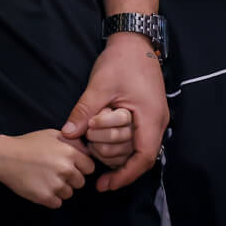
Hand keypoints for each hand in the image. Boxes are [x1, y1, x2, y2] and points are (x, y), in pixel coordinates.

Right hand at [0, 130, 94, 208]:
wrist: (5, 157)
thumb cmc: (28, 144)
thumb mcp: (52, 134)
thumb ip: (72, 141)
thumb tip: (87, 149)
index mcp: (70, 153)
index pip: (90, 168)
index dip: (82, 167)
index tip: (72, 166)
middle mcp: (66, 170)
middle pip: (80, 182)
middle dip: (71, 179)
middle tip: (56, 172)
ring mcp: (55, 185)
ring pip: (69, 194)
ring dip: (60, 189)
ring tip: (46, 179)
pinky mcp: (45, 197)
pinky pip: (57, 203)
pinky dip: (51, 198)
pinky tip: (41, 187)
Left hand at [61, 33, 165, 189]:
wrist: (134, 41)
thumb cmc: (121, 61)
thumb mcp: (100, 86)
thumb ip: (85, 111)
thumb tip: (67, 133)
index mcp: (151, 118)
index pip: (143, 158)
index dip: (124, 176)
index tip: (105, 185)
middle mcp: (157, 122)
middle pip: (137, 156)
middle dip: (111, 157)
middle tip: (89, 149)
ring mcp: (154, 118)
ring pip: (136, 149)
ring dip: (114, 150)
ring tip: (92, 145)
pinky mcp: (147, 114)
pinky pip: (136, 138)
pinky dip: (119, 143)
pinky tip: (101, 141)